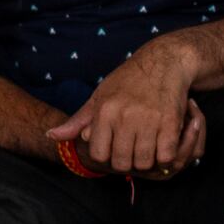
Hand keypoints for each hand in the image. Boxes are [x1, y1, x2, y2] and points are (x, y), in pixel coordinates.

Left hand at [55, 39, 208, 179]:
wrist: (164, 62)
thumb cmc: (128, 81)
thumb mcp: (100, 96)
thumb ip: (78, 120)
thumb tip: (51, 136)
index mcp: (105, 110)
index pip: (98, 154)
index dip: (106, 156)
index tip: (115, 148)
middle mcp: (124, 115)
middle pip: (121, 162)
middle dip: (127, 162)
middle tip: (133, 151)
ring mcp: (149, 119)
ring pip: (143, 162)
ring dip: (147, 161)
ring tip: (149, 149)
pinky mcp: (171, 122)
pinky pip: (166, 156)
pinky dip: (165, 157)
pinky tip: (164, 146)